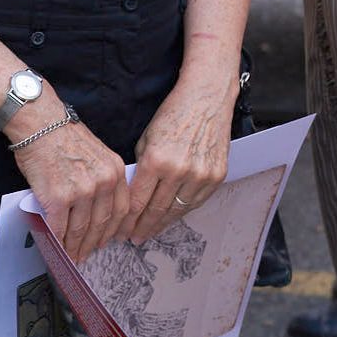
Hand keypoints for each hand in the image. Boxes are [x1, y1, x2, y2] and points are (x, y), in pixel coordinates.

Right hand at [12, 103, 130, 261]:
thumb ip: (103, 179)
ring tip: (72, 257)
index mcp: (115, 171)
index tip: (109, 241)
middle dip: (94, 243)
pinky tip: (57, 249)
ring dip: (76, 247)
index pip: (121, 210)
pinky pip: (60, 228)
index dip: (114, 229)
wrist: (41, 124)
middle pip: (102, 223)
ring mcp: (82, 191)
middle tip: (87, 255)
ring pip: (81, 229)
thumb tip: (98, 208)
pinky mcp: (59, 198)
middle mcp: (103, 182)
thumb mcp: (98, 154)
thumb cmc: (65, 137)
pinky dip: (58, 242)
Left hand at [120, 71, 237, 244]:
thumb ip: (140, 170)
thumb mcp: (146, 139)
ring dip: (161, 224)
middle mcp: (180, 170)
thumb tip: (133, 198)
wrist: (207, 99)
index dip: (126, 221)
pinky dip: (182, 211)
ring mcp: (201, 174)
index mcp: (156, 160)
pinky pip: (196, 202)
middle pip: (156, 211)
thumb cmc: (174, 114)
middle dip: (141, 227)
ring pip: (177, 211)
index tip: (120, 230)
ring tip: (149, 232)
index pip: (136, 201)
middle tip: (132, 238)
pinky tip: (171, 217)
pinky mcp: (217, 175)